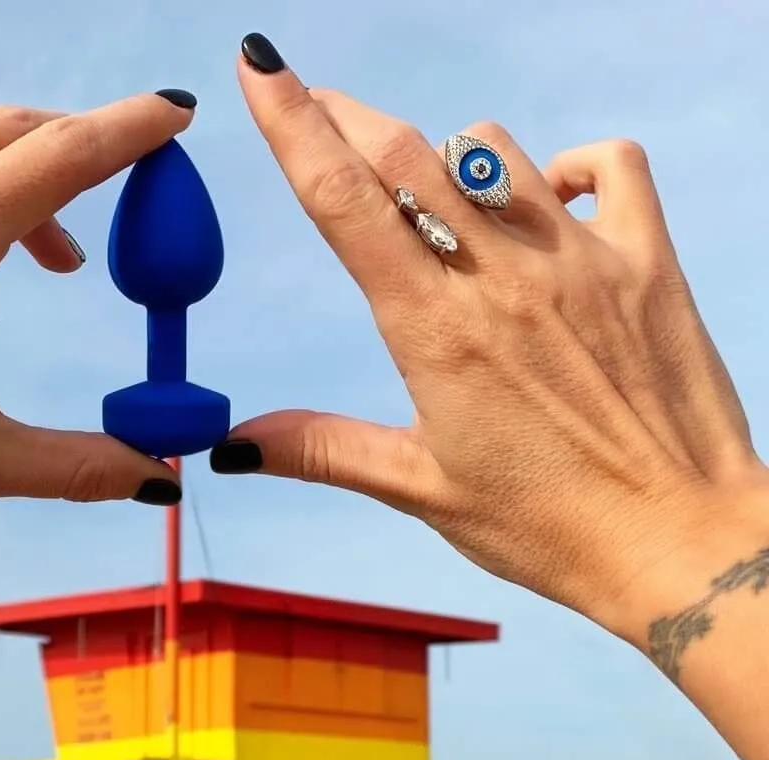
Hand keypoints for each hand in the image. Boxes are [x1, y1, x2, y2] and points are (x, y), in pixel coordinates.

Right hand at [218, 35, 768, 648]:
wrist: (680, 543)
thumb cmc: (547, 527)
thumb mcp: (422, 489)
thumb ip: (323, 450)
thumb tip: (230, 447)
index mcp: (434, 331)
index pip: (346, 201)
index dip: (293, 124)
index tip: (259, 68)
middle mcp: (501, 278)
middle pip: (406, 156)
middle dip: (348, 113)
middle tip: (317, 99)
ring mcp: (580, 261)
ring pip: (494, 153)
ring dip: (445, 157)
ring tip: (431, 192)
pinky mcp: (647, 262)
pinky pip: (608, 167)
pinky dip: (569, 166)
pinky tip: (548, 195)